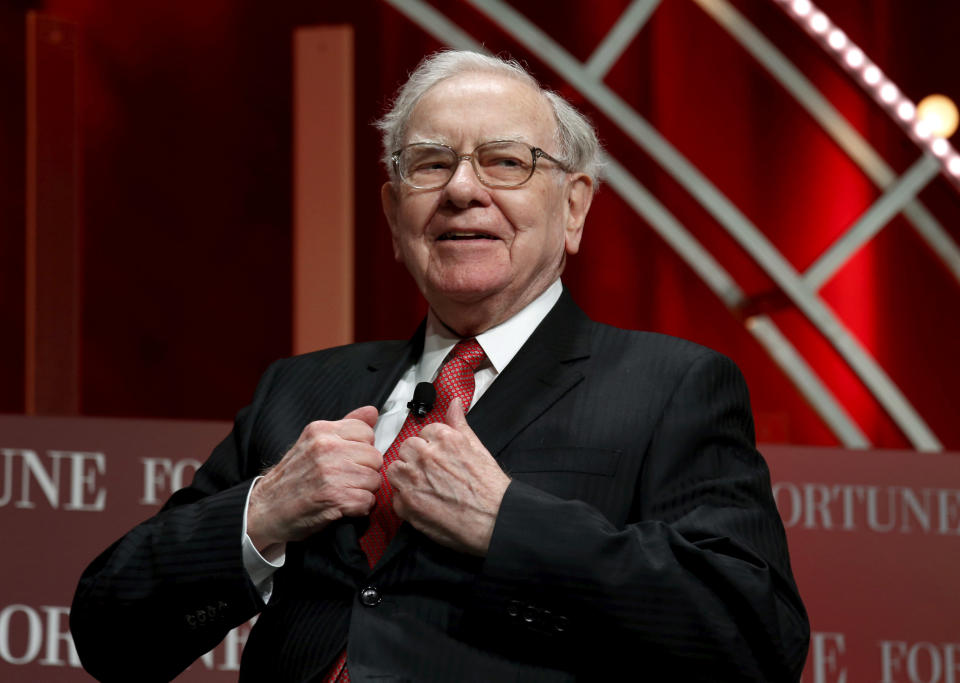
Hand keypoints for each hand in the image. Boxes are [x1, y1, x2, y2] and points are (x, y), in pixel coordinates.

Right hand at [247, 406, 381, 550]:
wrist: (266, 510)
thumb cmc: (291, 479)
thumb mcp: (313, 443)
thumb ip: (345, 426)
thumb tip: (372, 411)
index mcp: (321, 431)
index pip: (366, 432)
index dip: (362, 450)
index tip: (349, 460)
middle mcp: (326, 448)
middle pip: (375, 457)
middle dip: (365, 472)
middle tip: (346, 480)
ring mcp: (331, 472)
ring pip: (374, 480)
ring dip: (363, 491)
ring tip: (343, 493)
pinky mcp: (335, 497)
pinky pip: (368, 501)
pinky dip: (359, 509)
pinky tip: (343, 506)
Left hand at [390, 398, 509, 555]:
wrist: (496, 521)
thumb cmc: (491, 489)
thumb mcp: (478, 448)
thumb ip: (459, 424)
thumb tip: (454, 403)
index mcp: (443, 439)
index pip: (424, 433)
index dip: (432, 446)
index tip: (440, 458)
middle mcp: (426, 456)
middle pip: (407, 448)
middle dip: (417, 458)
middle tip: (433, 473)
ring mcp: (413, 480)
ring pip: (396, 468)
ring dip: (406, 476)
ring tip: (426, 487)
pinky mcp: (407, 504)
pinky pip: (396, 495)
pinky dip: (406, 500)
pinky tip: (425, 503)